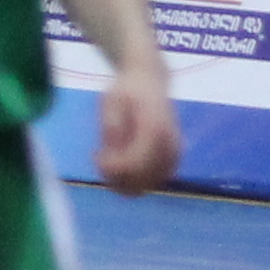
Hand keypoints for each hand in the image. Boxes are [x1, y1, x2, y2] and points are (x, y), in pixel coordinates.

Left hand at [94, 68, 182, 197]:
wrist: (150, 82)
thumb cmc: (126, 91)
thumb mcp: (110, 100)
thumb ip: (110, 126)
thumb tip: (109, 154)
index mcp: (155, 128)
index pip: (134, 164)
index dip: (111, 168)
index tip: (96, 154)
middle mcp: (169, 145)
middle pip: (139, 182)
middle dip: (114, 177)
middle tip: (99, 157)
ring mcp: (173, 156)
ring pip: (143, 187)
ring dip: (121, 181)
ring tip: (109, 159)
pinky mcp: (172, 162)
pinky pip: (148, 184)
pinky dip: (131, 179)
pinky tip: (120, 161)